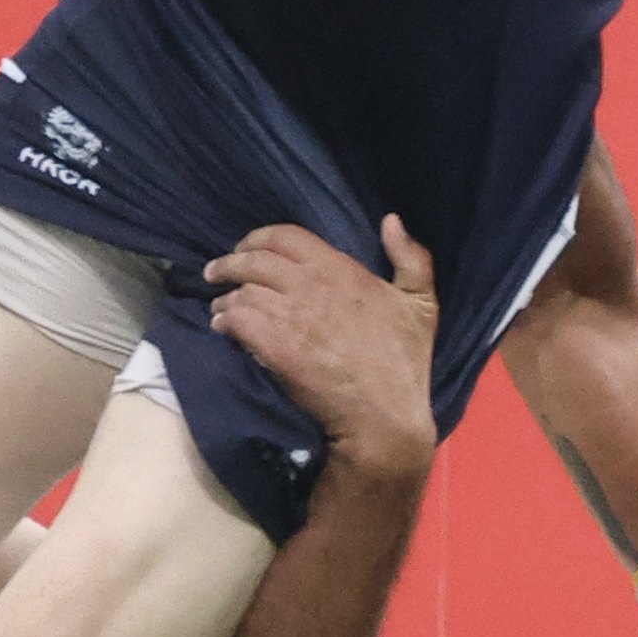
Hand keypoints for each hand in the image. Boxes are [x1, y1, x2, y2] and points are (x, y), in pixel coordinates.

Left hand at [206, 218, 439, 475]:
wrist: (384, 416)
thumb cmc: (405, 361)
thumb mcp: (421, 302)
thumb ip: (410, 256)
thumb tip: (391, 220)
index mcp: (341, 268)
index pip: (285, 236)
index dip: (257, 238)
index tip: (244, 247)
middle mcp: (311, 285)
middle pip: (254, 261)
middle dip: (229, 264)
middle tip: (215, 272)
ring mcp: (291, 316)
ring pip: (242, 292)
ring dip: (226, 298)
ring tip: (219, 307)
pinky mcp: (275, 348)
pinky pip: (238, 321)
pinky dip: (225, 321)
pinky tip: (222, 328)